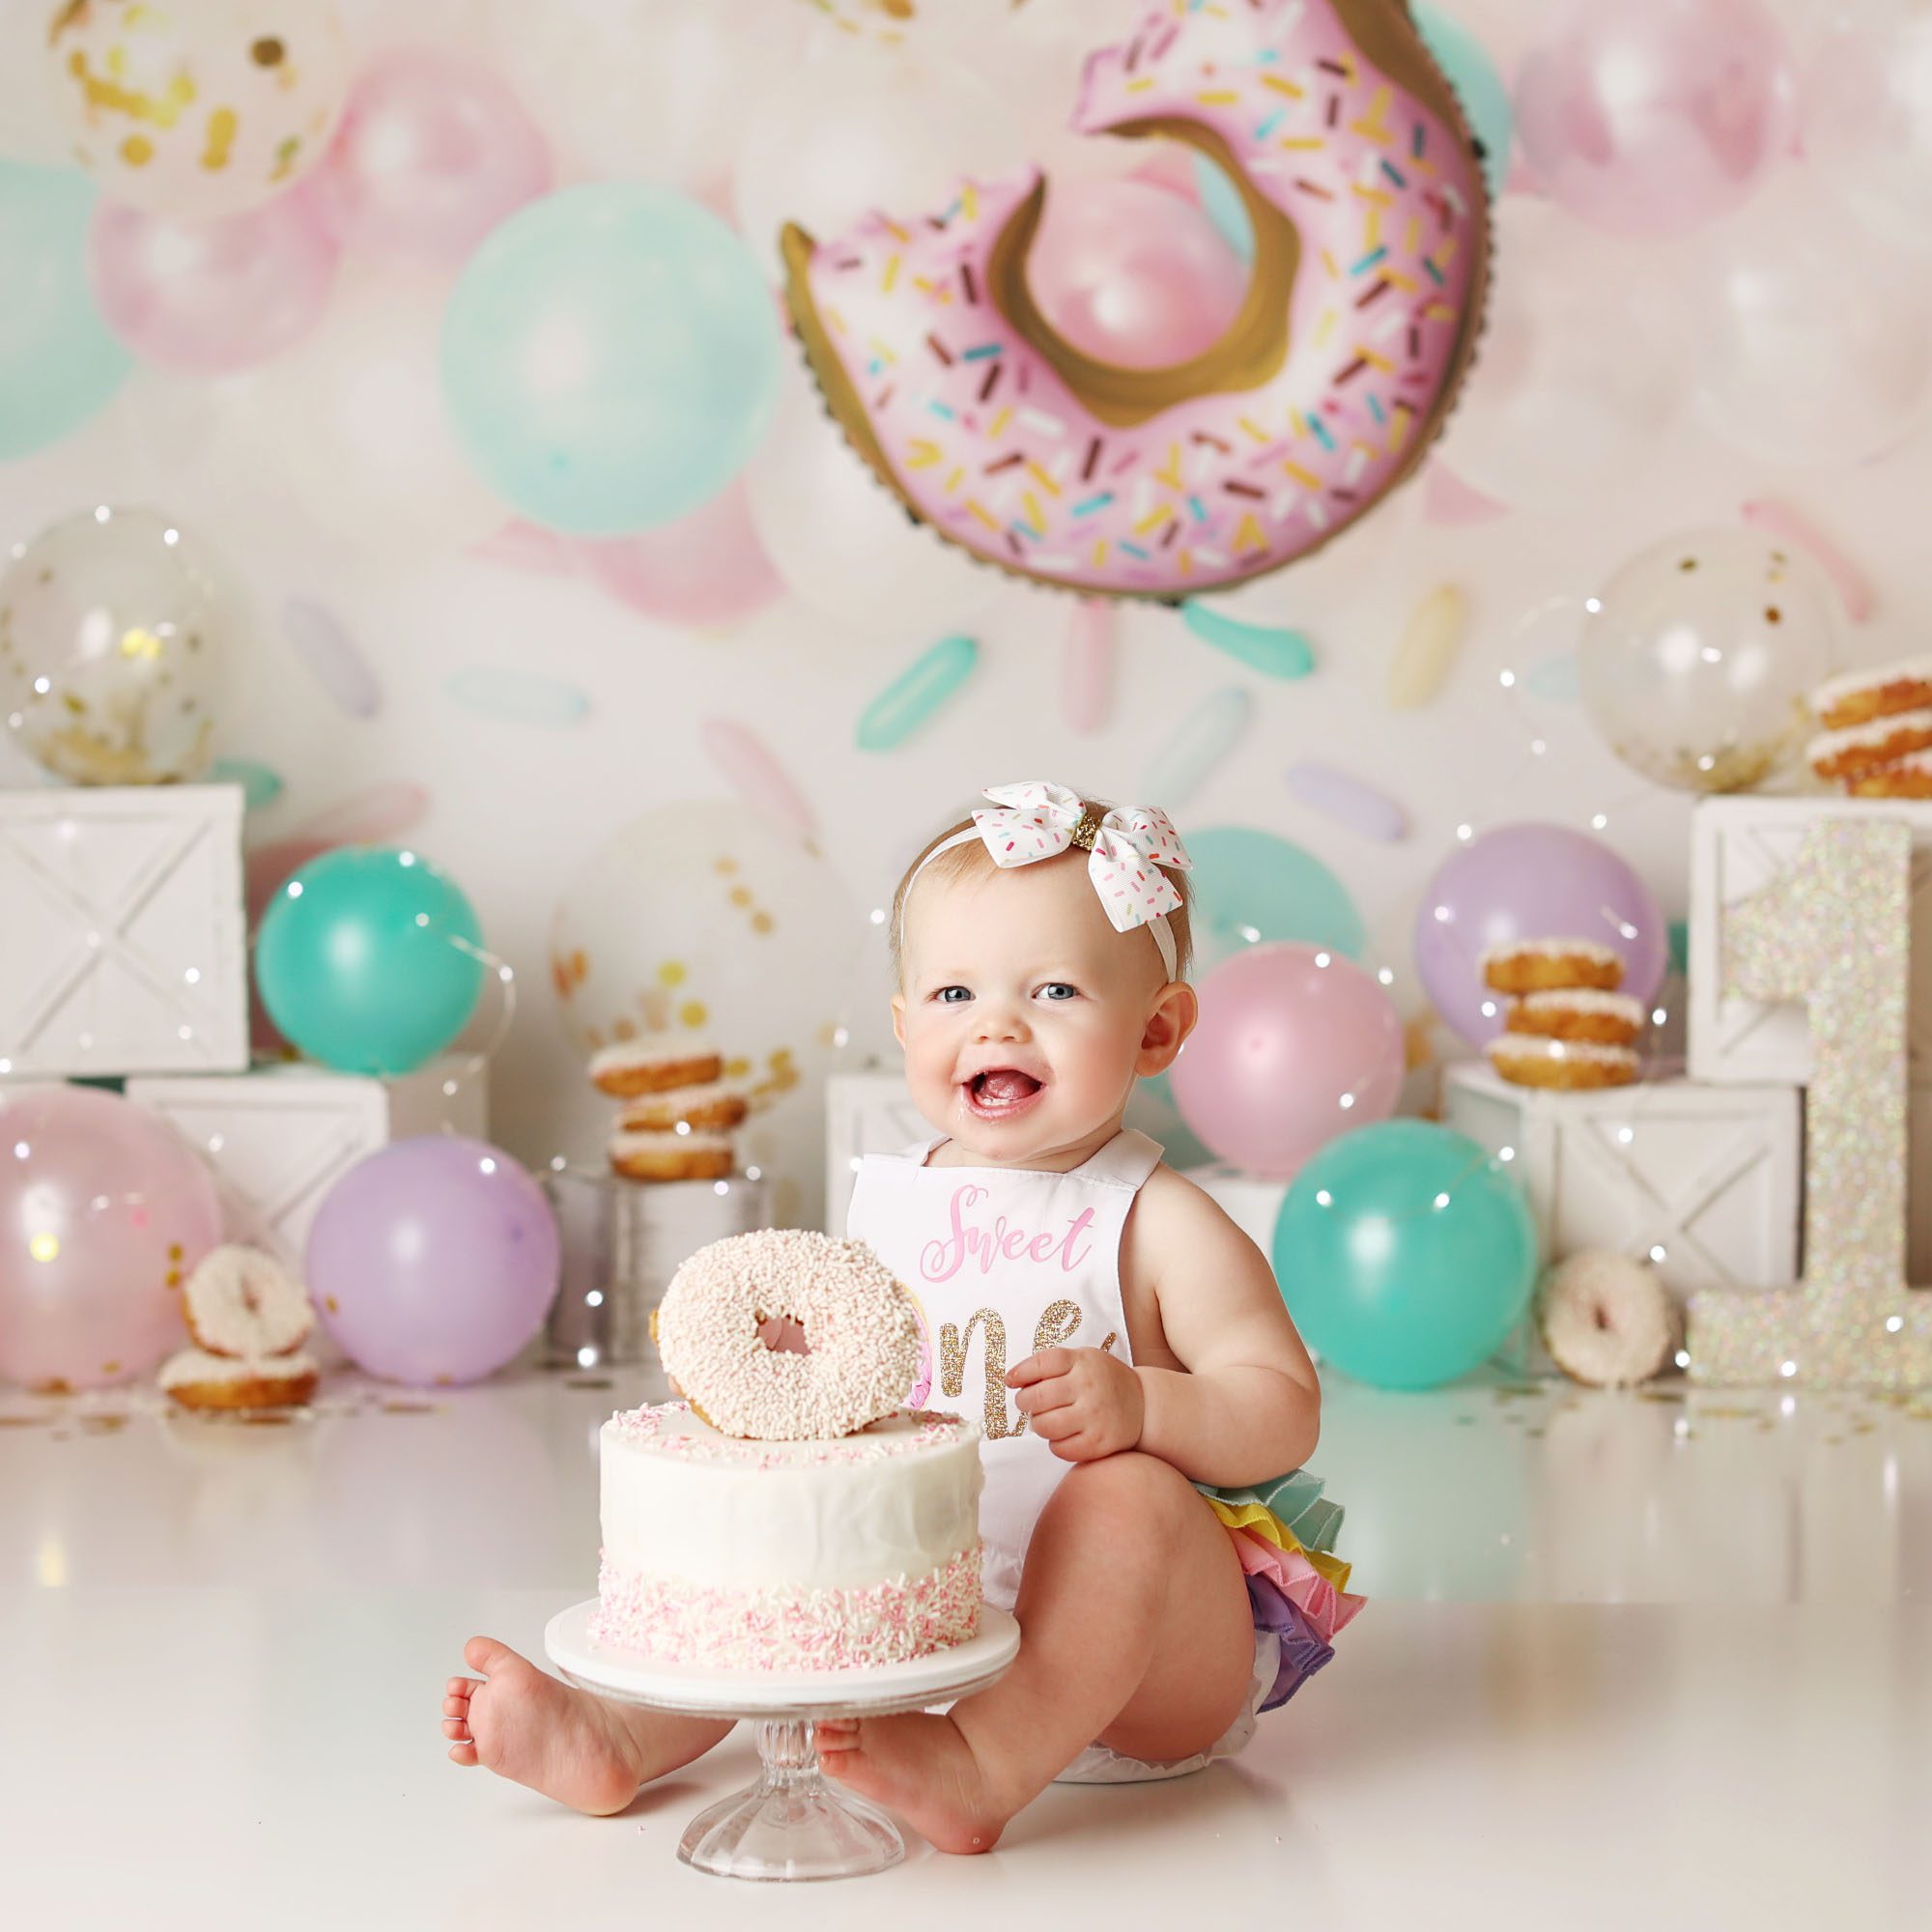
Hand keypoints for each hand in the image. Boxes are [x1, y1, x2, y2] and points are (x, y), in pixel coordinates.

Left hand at [1006, 1347, 1143, 1461]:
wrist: (1143, 1404)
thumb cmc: (1103, 1380)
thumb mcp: (1082, 1360)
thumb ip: (1051, 1365)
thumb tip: (1012, 1379)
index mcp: (1082, 1362)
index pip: (1042, 1363)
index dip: (1020, 1373)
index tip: (1011, 1381)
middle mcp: (1089, 1387)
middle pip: (1036, 1397)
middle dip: (1024, 1402)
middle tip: (1029, 1403)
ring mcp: (1095, 1416)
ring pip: (1044, 1425)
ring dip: (1039, 1424)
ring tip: (1048, 1419)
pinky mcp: (1098, 1443)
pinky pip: (1059, 1449)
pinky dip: (1055, 1444)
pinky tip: (1064, 1434)